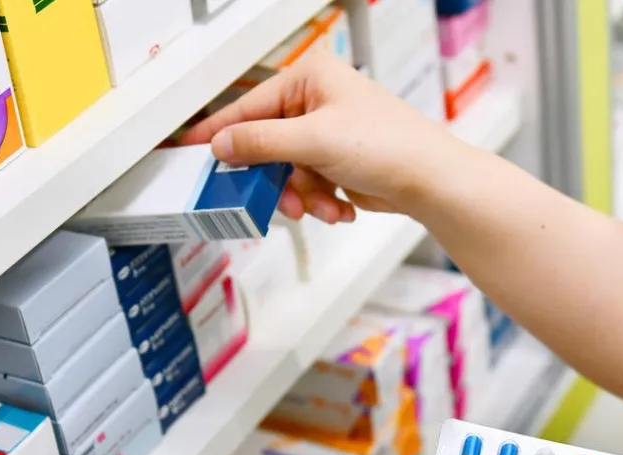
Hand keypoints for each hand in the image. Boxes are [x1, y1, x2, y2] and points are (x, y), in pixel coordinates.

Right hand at [180, 51, 464, 222]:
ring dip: (302, 196)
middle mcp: (317, 100)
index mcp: (310, 78)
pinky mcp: (337, 161)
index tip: (191, 150)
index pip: (249, 106)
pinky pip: (307, 184)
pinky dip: (319, 201)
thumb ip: (261, 142)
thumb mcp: (314, 140)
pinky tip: (340, 207)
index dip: (220, 133)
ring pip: (286, 171)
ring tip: (321, 206)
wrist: (432, 181)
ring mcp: (327, 132)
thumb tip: (223, 144)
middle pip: (267, 144)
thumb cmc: (391, 146)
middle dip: (277, 178)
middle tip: (276, 197)